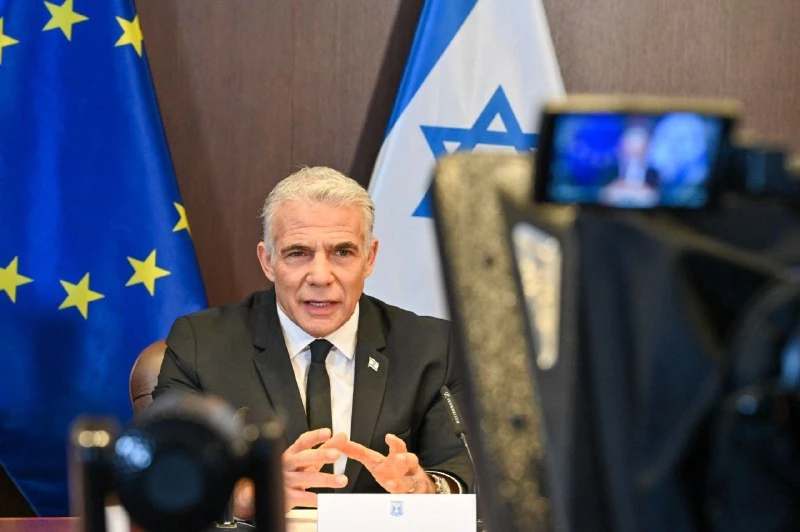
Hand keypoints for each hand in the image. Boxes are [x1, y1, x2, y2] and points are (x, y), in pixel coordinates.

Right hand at [233, 428, 348, 516]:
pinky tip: (322, 498)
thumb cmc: (290, 474)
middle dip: (320, 455)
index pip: (302, 442)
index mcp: (292, 453)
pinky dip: (312, 498)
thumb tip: (342, 437)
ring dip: (325, 479)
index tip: (328, 433)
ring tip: (342, 480)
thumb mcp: (307, 461)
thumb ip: (325, 449)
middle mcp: (287, 464)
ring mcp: (284, 480)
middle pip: (303, 458)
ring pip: (305, 478)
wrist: (263, 495)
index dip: (315, 436)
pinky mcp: (284, 497)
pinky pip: (300, 497)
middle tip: (336, 454)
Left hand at [338, 433, 434, 493]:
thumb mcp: (375, 462)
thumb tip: (341, 443)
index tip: (388, 437)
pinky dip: (403, 498)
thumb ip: (359, 453)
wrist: (416, 487)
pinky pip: (410, 498)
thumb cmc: (393, 472)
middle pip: (410, 459)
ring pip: (411, 481)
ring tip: (391, 484)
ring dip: (401, 482)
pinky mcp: (414, 496)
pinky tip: (396, 500)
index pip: (397, 448)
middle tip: (398, 458)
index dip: (394, 442)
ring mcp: (412, 482)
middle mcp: (406, 468)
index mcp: (397, 457)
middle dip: (404, 459)